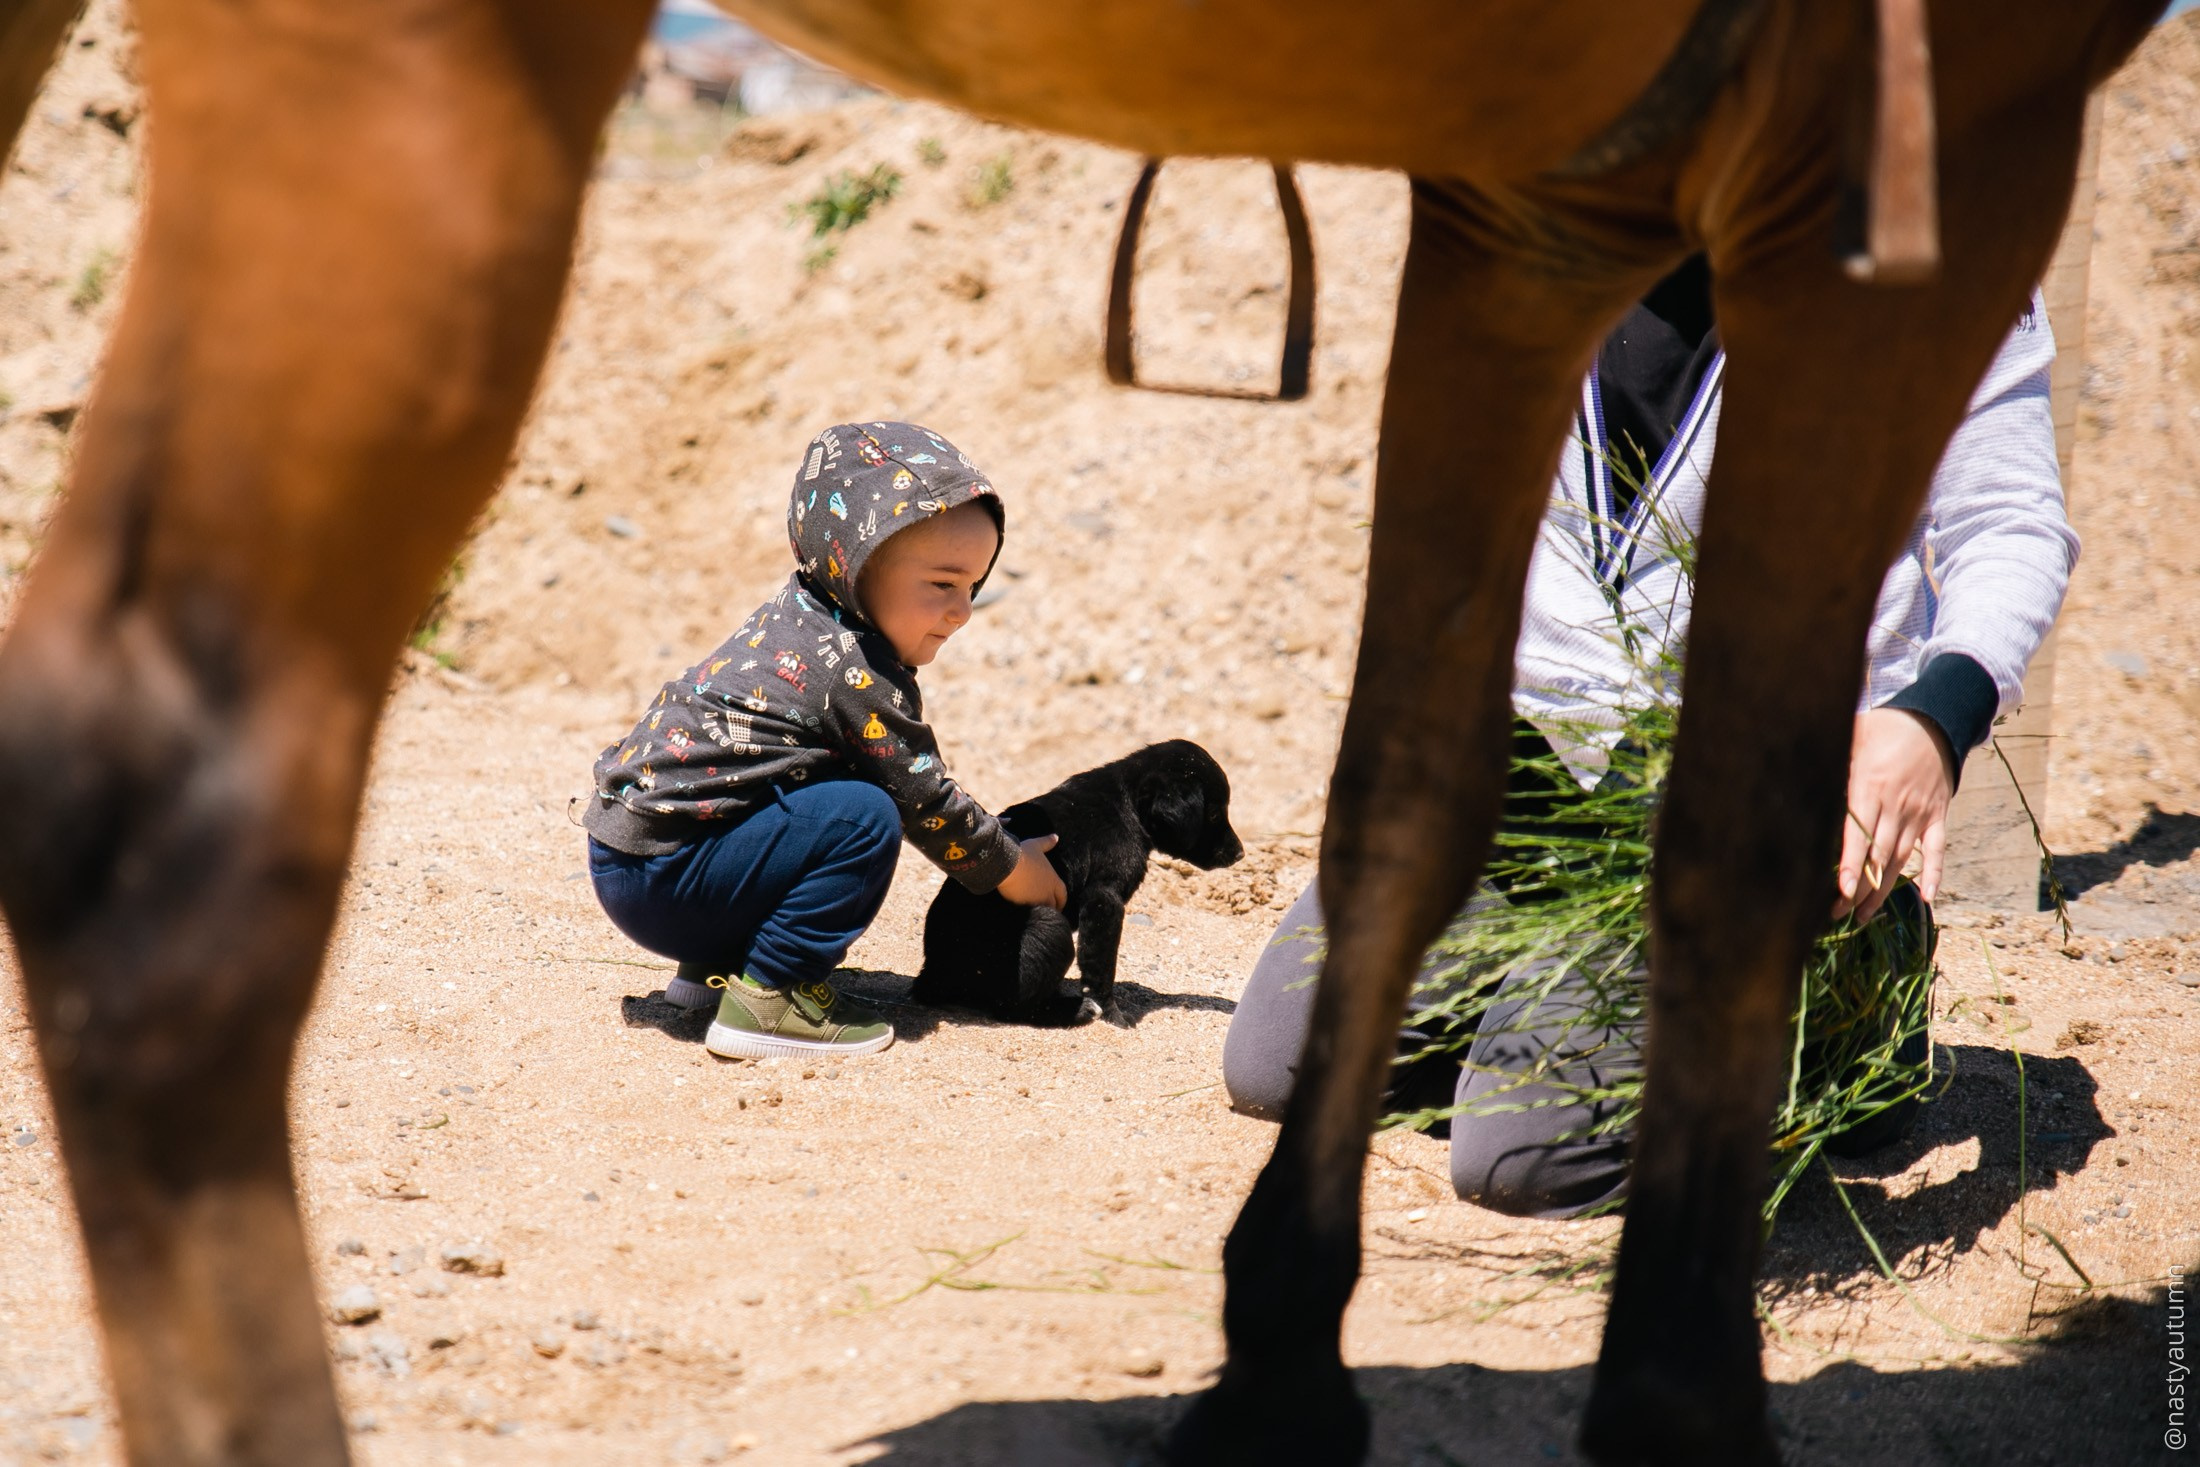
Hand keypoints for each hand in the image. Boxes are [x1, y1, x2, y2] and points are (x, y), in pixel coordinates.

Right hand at [995, 834, 1066, 909]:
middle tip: (1047, 911)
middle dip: (1052, 908)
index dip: (1061, 900)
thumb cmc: (1023, 854)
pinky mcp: (1024, 906)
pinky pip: (1030, 914)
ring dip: (1041, 912)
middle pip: (1054, 906)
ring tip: (1036, 914)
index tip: (1059, 904)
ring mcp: (1036, 900)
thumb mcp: (1036, 846)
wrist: (1007, 864)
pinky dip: (1029, 914)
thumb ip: (1047, 843)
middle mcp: (1048, 893)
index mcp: (1053, 880)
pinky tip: (1024, 914)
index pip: (1063, 895)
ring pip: (1043, 911)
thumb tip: (1056, 837)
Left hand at [1835, 708, 1955, 922]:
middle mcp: (1896, 806)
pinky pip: (1937, 849)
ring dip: (1885, 890)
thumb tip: (1796, 773)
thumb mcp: (1852, 737)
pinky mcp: (1938, 814)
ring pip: (1901, 859)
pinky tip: (1926, 897)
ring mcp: (1919, 812)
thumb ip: (1830, 761)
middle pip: (1877, 856)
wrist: (1932, 719)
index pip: (1858, 836)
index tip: (1843, 892)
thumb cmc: (1883, 728)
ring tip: (1864, 915)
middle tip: (1840, 913)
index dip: (1852, 866)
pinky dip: (1933, 873)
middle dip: (1860, 888)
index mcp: (1870, 788)